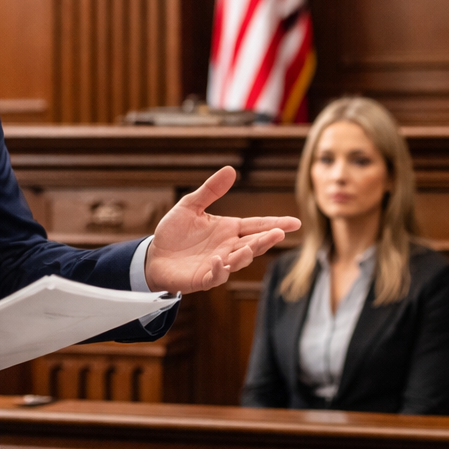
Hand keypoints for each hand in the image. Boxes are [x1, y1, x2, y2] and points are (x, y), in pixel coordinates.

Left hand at [144, 166, 299, 292]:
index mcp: (229, 230)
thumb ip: (210, 190)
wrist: (154, 256)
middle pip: (253, 244)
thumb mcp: (190, 205)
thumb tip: (231, 170)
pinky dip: (218, 270)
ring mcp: (218, 264)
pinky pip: (215, 277)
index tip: (295, 223)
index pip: (257, 225)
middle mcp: (228, 247)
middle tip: (279, 233)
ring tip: (251, 247)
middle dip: (266, 240)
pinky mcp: (203, 278)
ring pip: (238, 261)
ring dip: (246, 255)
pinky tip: (217, 261)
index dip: (276, 223)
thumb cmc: (174, 232)